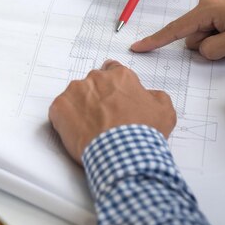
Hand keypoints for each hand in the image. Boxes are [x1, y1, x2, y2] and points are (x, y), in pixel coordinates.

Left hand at [48, 60, 176, 163]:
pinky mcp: (59, 108)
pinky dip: (66, 121)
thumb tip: (150, 95)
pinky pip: (60, 112)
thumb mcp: (164, 112)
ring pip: (75, 97)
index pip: (113, 70)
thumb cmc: (143, 134)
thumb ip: (156, 96)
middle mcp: (96, 79)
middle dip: (97, 98)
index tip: (113, 96)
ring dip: (81, 108)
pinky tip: (79, 133)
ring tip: (91, 129)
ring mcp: (75, 92)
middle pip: (93, 84)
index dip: (114, 85)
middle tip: (104, 118)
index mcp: (120, 76)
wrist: (122, 155)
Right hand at [131, 0, 224, 59]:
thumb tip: (200, 48)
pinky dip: (222, 29)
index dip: (156, 40)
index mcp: (208, 8)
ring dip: (217, 36)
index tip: (138, 47)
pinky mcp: (222, 0)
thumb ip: (211, 50)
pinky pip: (213, 21)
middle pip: (193, 33)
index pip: (176, 29)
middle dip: (207, 42)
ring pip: (204, 29)